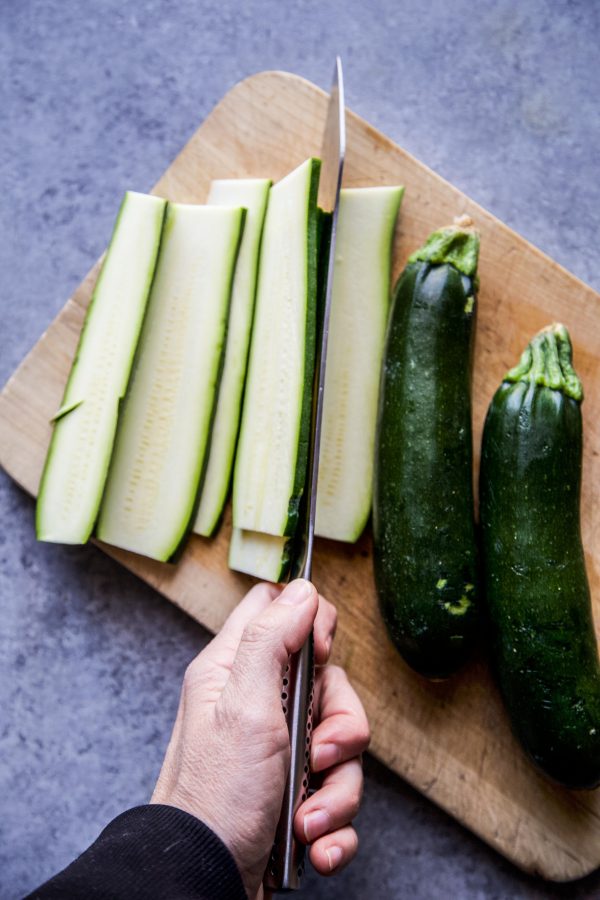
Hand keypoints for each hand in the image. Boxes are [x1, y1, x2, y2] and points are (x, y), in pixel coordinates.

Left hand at [151, 579, 369, 898]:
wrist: (202, 883)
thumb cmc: (214, 798)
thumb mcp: (243, 706)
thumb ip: (271, 640)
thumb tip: (301, 589)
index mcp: (234, 671)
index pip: (276, 609)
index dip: (309, 621)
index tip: (319, 655)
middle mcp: (256, 704)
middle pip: (326, 682)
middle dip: (340, 726)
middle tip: (319, 752)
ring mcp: (277, 751)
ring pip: (339, 744)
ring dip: (336, 789)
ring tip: (308, 818)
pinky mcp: (293, 793)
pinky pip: (337, 793)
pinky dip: (334, 822)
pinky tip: (315, 842)